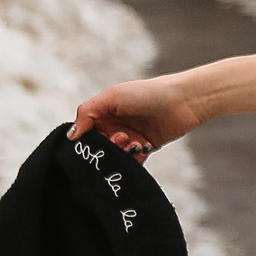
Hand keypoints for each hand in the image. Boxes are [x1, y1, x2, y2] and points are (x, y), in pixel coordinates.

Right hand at [71, 76, 202, 159]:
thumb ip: (87, 113)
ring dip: (121, 154)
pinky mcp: (144, 148)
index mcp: (103, 112)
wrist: (185, 101)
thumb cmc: (148, 93)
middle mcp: (114, 125)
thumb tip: (70, 136)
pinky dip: (132, 161)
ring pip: (114, 156)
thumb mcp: (113, 96)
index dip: (85, 140)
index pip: (84, 132)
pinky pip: (131, 162)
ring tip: (134, 143)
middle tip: (120, 140)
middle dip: (106, 148)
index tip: (92, 143)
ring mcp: (129, 138)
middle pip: (98, 147)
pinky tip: (142, 149)